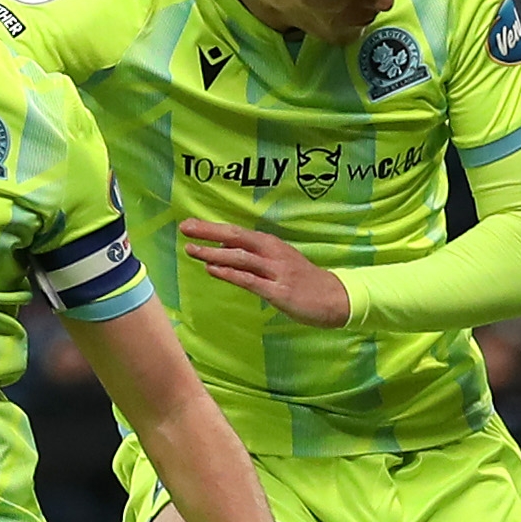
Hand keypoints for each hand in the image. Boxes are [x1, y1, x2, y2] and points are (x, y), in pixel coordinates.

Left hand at [183, 221, 351, 326]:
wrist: (335, 298)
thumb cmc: (304, 281)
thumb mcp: (279, 262)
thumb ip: (254, 257)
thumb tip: (225, 250)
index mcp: (271, 244)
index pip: (236, 232)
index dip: (212, 227)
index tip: (189, 223)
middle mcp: (272, 253)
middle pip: (236, 238)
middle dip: (209, 232)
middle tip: (184, 228)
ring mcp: (276, 272)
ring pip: (240, 258)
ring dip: (215, 253)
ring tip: (192, 250)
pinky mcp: (278, 291)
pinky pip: (250, 281)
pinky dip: (230, 273)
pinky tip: (213, 270)